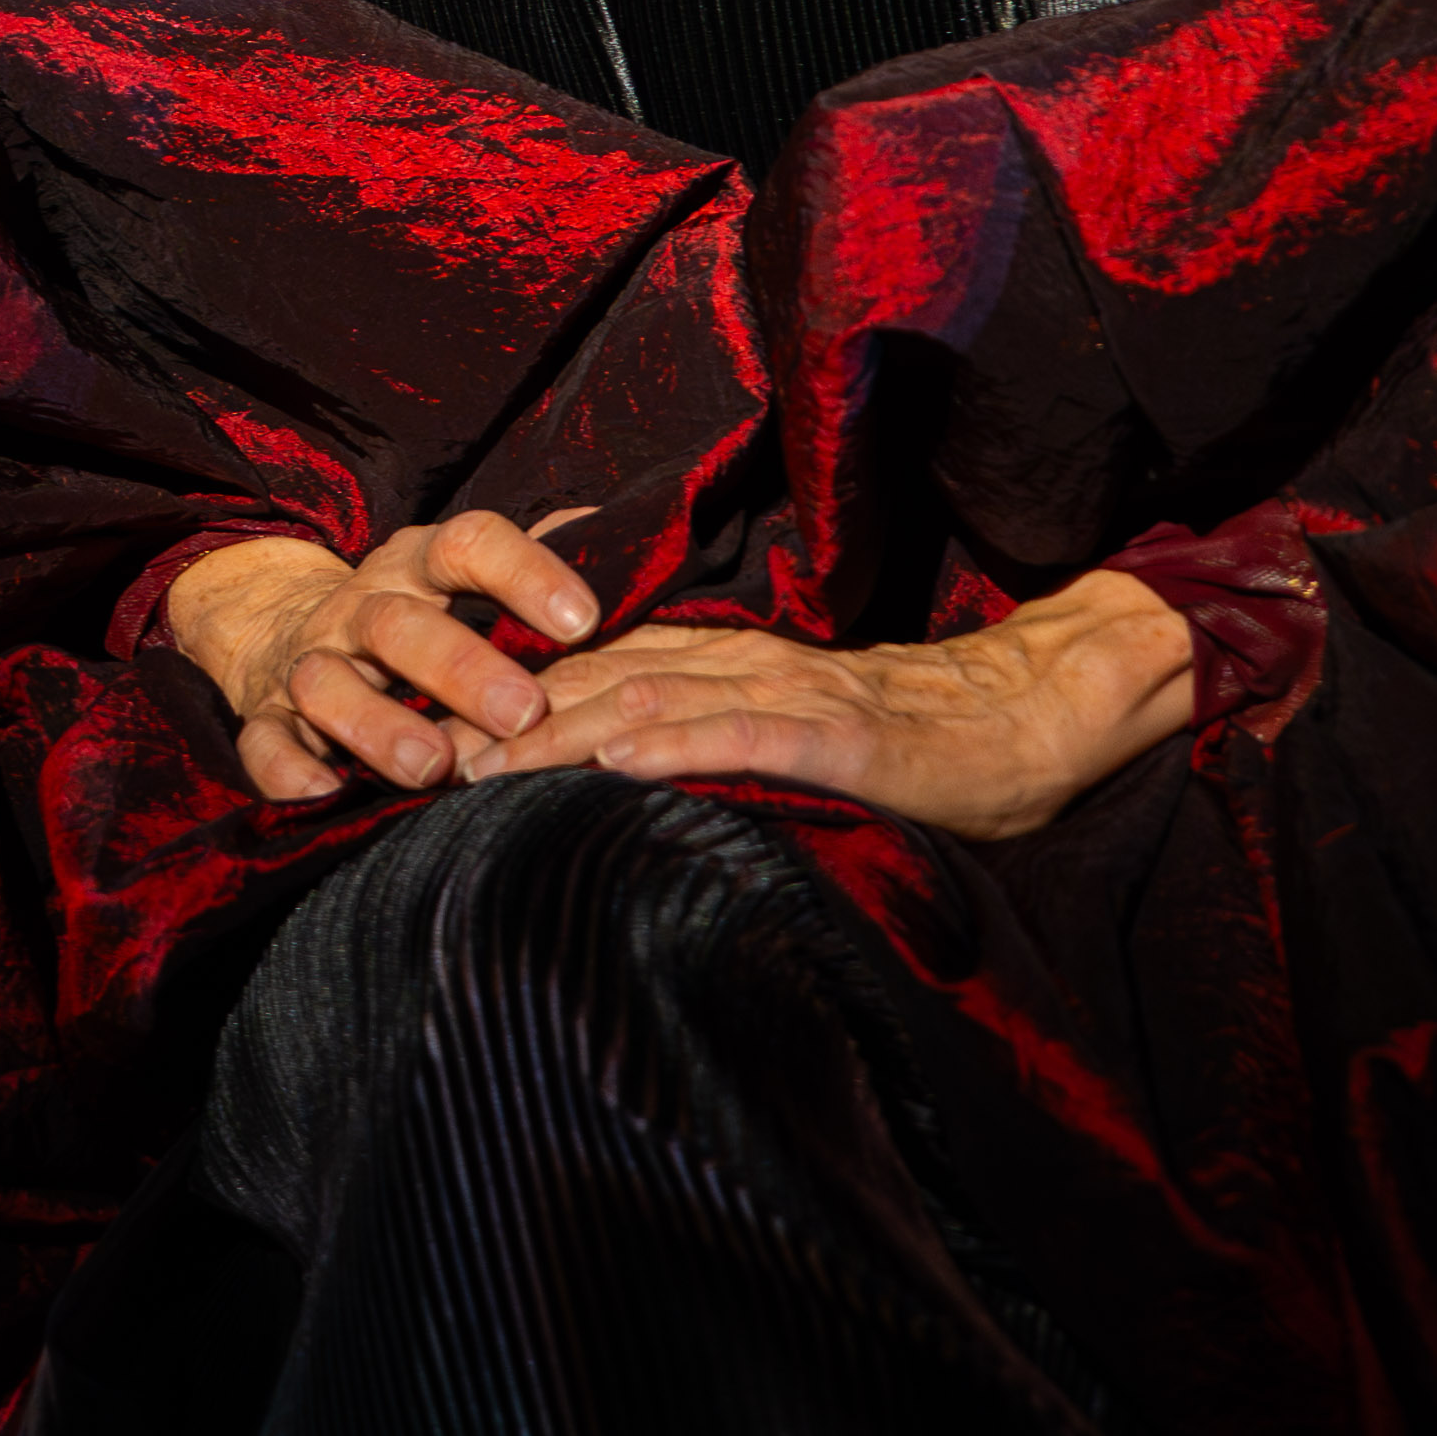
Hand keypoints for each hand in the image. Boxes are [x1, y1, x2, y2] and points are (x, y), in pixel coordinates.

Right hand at [156, 508, 606, 803]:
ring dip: (376, 723)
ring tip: (432, 765)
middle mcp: (358, 607)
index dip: (525, 574)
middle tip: (523, 711)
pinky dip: (289, 770)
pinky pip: (262, 745)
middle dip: (459, 666)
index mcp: (416, 566)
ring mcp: (306, 664)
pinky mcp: (263, 720)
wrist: (277, 631)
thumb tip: (624, 543)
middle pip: (399, 622)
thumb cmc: (411, 617)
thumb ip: (534, 569)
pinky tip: (326, 796)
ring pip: (327, 684)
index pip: (468, 544)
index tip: (584, 620)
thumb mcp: (460, 580)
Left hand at [461, 571, 1196, 843]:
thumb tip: (614, 774)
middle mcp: (741, 664)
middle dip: (500, 721)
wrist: (1022, 722)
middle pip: (595, 683)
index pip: (592, 671)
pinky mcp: (838, 737)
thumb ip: (709, 733)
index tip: (424, 738)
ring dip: (558, 734)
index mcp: (724, 661)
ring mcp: (788, 695)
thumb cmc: (906, 743)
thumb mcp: (786, 728)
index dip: (504, 700)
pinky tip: (618, 763)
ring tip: (478, 767)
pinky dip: (676, 745)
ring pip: (651, 701)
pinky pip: (746, 733)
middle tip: (414, 759)